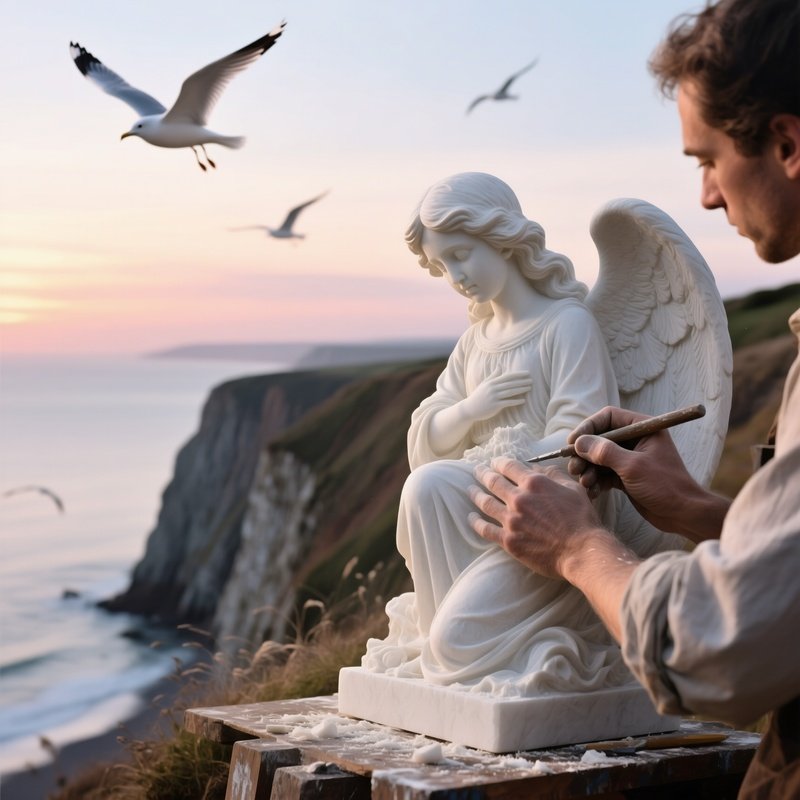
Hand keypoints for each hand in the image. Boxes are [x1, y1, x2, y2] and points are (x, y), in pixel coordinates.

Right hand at [462, 370, 532, 421]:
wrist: (469, 408)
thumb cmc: (478, 396)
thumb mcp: (484, 384)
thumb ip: (493, 376)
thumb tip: (499, 366)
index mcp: (492, 382)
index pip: (507, 376)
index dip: (518, 374)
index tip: (527, 373)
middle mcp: (493, 388)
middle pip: (510, 384)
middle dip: (522, 381)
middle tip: (532, 380)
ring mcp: (494, 397)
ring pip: (510, 392)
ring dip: (521, 390)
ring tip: (529, 388)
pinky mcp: (494, 406)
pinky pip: (507, 402)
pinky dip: (516, 401)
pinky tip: (523, 400)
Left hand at [468, 457, 604, 579]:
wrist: (582, 551)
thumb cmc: (581, 519)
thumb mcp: (572, 488)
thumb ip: (552, 475)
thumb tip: (536, 468)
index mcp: (534, 483)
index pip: (509, 467)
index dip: (498, 462)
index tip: (494, 462)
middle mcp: (519, 499)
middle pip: (493, 482)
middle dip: (483, 474)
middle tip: (476, 471)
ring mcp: (511, 520)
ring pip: (485, 503)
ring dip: (475, 494)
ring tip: (470, 490)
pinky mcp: (508, 540)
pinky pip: (485, 529)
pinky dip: (475, 522)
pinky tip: (470, 518)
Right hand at [565, 406, 727, 540]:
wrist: (683, 514)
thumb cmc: (665, 486)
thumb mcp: (632, 466)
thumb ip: (605, 452)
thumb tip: (579, 442)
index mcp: (643, 428)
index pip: (608, 417)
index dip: (588, 427)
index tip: (573, 441)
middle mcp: (635, 440)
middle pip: (600, 438)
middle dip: (585, 453)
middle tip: (574, 467)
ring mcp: (630, 458)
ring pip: (599, 458)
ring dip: (588, 469)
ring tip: (584, 482)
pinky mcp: (626, 475)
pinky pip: (604, 473)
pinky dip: (595, 481)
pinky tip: (591, 492)